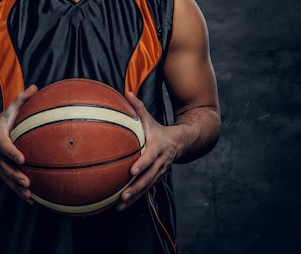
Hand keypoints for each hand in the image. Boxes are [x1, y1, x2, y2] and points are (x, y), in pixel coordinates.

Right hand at [0, 85, 37, 202]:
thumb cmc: (1, 122)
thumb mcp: (9, 110)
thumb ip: (21, 99)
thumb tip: (36, 86)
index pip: (5, 146)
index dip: (12, 152)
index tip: (22, 158)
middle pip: (5, 166)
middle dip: (15, 175)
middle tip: (26, 180)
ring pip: (7, 179)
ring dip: (17, 188)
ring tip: (29, 195)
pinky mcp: (2, 172)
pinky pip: (10, 184)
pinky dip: (19, 193)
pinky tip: (32, 200)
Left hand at [117, 91, 178, 210]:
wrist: (181, 143)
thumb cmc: (159, 130)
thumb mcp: (150, 118)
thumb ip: (138, 107)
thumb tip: (126, 92)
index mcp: (157, 148)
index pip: (149, 158)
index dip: (141, 164)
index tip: (131, 171)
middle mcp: (159, 163)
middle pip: (148, 178)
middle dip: (136, 188)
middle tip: (123, 196)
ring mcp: (158, 173)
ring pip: (146, 188)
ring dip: (134, 198)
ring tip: (119, 206)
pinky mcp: (156, 178)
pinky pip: (145, 190)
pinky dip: (135, 199)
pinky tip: (120, 207)